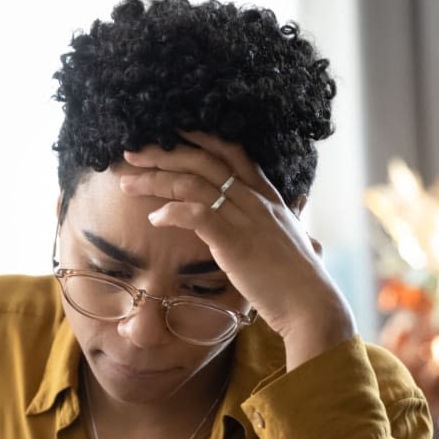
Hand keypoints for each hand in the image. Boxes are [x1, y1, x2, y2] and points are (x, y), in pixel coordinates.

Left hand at [119, 132, 353, 365]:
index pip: (231, 152)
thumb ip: (294, 216)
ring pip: (193, 184)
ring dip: (155, 180)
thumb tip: (300, 203)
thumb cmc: (301, 279)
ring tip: (127, 184)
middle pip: (203, 161)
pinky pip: (197, 215)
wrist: (311, 305)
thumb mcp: (299, 236)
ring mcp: (246, 218)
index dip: (199, 138)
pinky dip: (172, 212)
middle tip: (131, 154)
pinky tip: (154, 218)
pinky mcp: (235, 242)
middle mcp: (255, 200)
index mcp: (267, 195)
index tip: (169, 133)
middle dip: (163, 154)